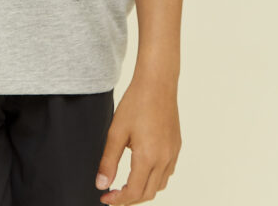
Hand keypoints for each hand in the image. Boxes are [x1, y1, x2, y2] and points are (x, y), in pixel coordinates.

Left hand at [95, 75, 181, 203]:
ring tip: (126, 185)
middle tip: (113, 195)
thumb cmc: (136, 103)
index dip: (118, 200)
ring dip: (143, 190)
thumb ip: (108, 161)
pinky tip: (143, 169)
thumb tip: (102, 185)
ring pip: (160, 185)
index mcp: (148, 157)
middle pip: (148, 193)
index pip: (133, 192)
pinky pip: (167, 173)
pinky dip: (155, 179)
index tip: (106, 199)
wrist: (157, 83)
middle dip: (129, 199)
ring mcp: (173, 154)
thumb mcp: (116, 132)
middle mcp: (164, 160)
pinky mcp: (176, 146)